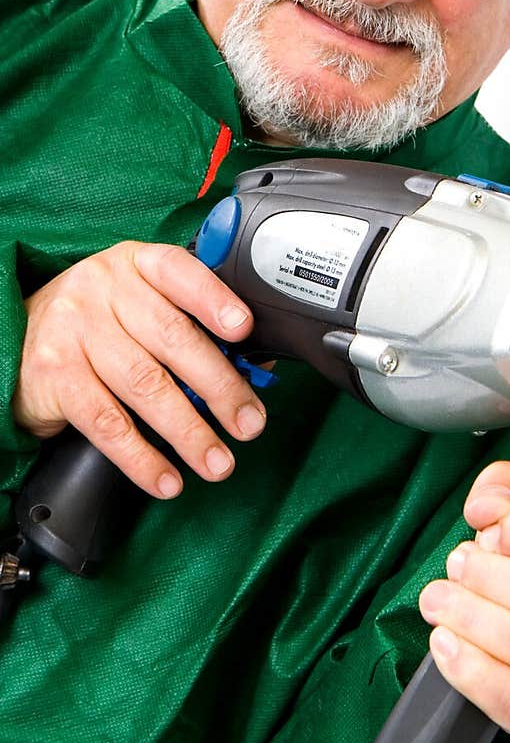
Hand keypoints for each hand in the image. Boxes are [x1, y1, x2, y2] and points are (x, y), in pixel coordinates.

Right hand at [12, 241, 266, 498]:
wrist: (18, 337)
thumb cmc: (98, 323)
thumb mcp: (139, 305)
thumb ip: (190, 324)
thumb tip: (252, 365)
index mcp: (135, 264)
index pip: (179, 272)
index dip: (215, 301)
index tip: (245, 331)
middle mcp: (103, 289)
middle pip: (173, 338)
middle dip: (220, 387)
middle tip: (249, 424)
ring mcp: (75, 330)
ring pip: (145, 385)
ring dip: (189, 432)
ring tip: (217, 461)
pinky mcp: (56, 376)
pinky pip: (107, 423)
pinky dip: (142, 457)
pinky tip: (167, 478)